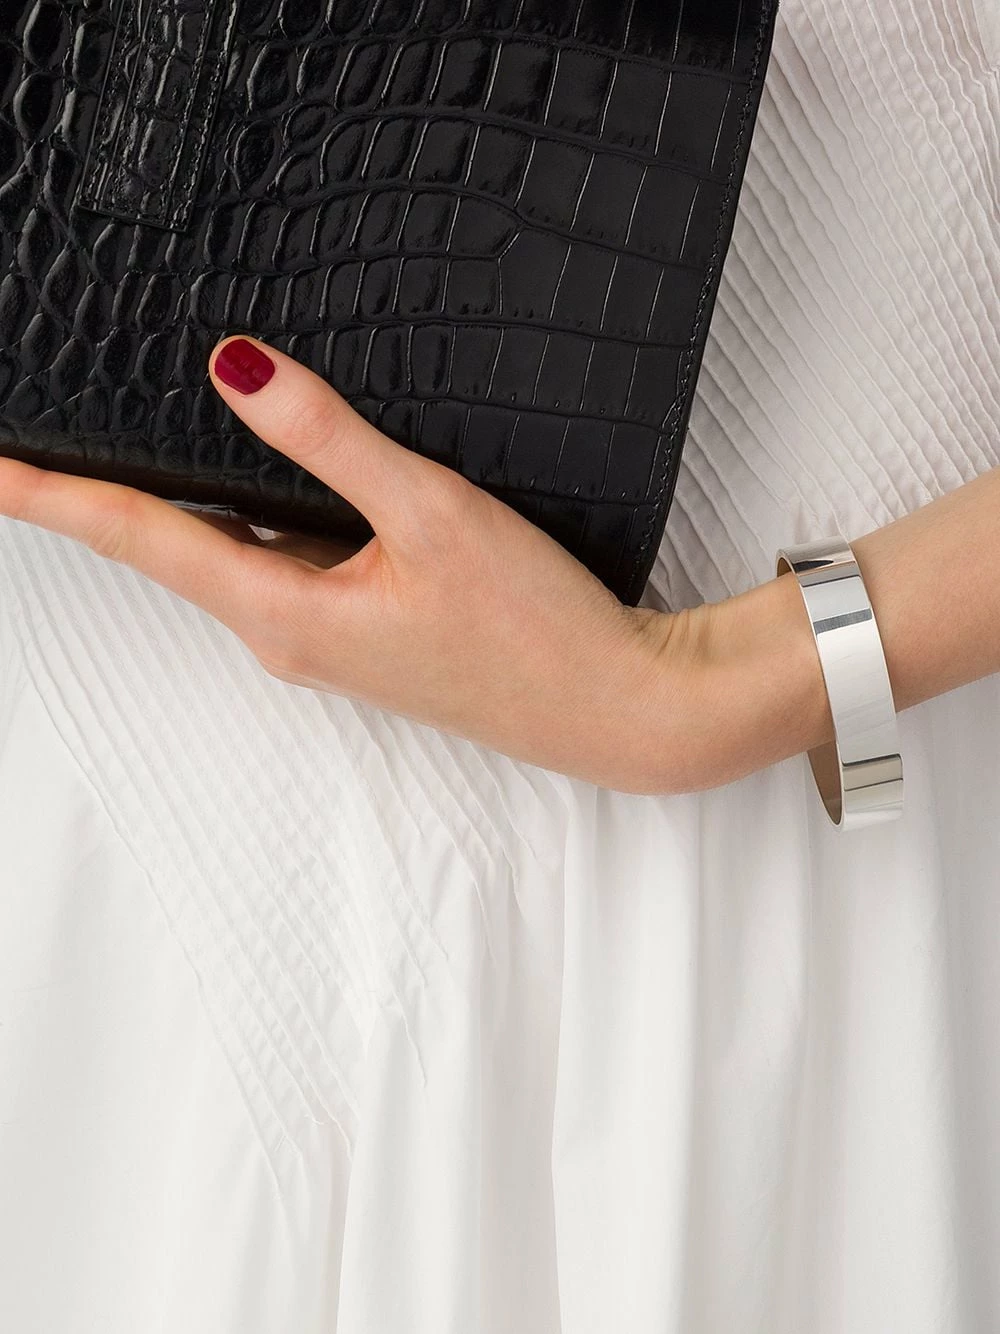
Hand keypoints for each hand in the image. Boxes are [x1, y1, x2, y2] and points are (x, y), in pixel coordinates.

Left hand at [0, 335, 739, 794]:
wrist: (612, 708)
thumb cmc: (533, 631)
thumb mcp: (432, 514)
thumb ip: (331, 441)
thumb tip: (236, 369)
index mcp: (286, 612)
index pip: (138, 540)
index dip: (51, 498)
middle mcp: (290, 634)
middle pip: (171, 548)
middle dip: (98, 497)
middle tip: (35, 448)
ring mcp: (329, 638)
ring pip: (232, 554)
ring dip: (178, 507)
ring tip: (129, 453)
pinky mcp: (368, 633)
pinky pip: (286, 565)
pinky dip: (254, 520)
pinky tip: (268, 483)